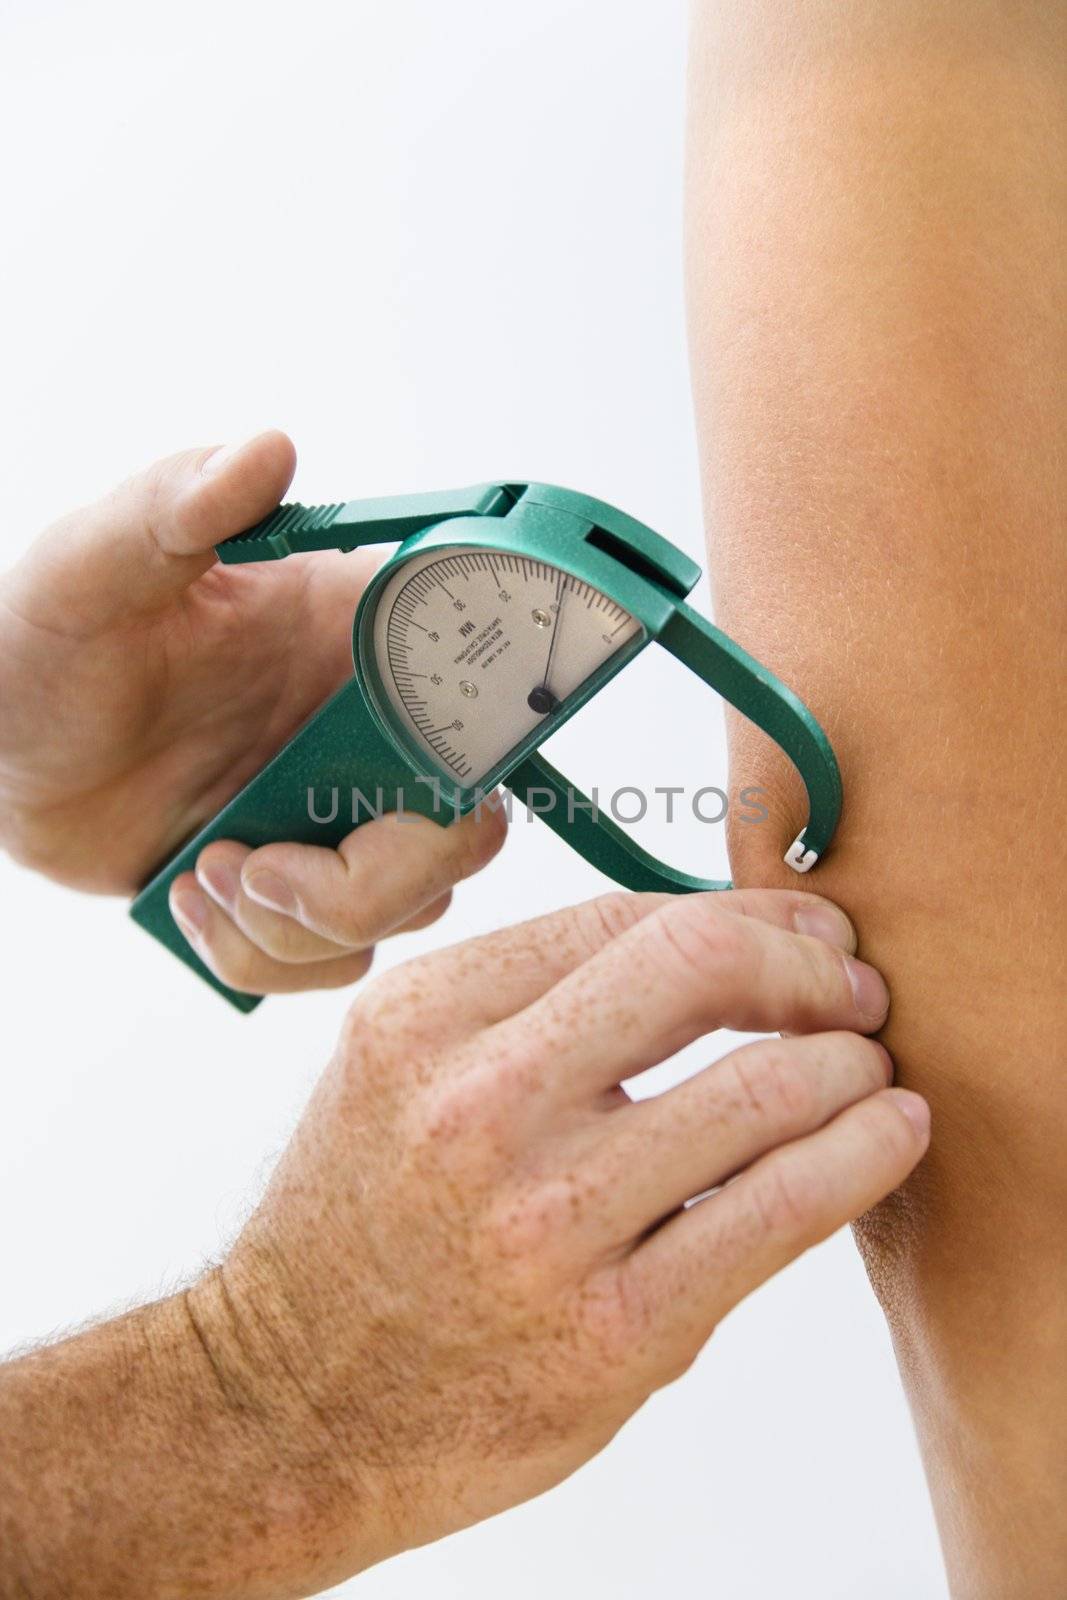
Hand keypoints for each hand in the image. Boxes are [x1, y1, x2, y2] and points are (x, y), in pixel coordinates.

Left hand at [0, 434, 505, 982]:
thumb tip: (267, 450)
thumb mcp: (94, 565)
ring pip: (410, 908)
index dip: (490, 742)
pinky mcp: (295, 890)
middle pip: (468, 831)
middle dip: (380, 877)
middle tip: (264, 865)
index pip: (488, 684)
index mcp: (355, 640)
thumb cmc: (44, 638)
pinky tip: (191, 900)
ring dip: (305, 925)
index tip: (407, 774)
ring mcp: (337, 816)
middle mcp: (367, 732)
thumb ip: (177, 505)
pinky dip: (266, 957)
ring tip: (204, 876)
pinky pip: (336, 958)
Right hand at [180, 887, 927, 1593]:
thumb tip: (715, 945)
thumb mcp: (398, 1070)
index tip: (802, 934)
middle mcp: (478, 1104)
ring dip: (849, 1066)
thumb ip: (528, 1001)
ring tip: (870, 1075)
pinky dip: (861, 1157)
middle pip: (701, 966)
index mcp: (424, 1019)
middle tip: (855, 993)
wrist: (290, 1405)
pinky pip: (778, 1213)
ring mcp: (546, 1221)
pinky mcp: (613, 1332)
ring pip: (764, 1090)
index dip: (745, 915)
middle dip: (810, 965)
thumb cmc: (362, 1224)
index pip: (628, 918)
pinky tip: (888, 1137)